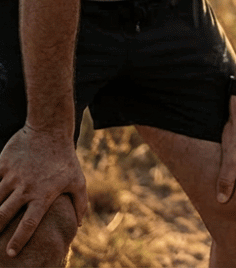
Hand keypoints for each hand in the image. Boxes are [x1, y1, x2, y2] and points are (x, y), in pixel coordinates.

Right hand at [0, 125, 87, 257]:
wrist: (50, 129)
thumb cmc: (65, 158)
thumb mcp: (77, 180)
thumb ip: (79, 203)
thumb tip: (78, 225)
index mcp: (43, 194)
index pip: (29, 224)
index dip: (18, 240)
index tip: (11, 253)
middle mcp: (26, 188)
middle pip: (3, 216)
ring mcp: (12, 176)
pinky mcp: (2, 165)